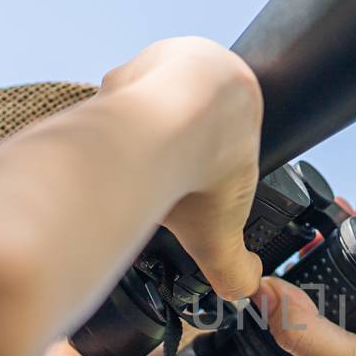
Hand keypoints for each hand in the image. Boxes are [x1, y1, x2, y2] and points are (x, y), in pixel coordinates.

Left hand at [97, 37, 263, 301]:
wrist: (179, 122)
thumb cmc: (208, 161)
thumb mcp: (226, 228)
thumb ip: (233, 265)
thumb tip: (243, 291)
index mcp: (238, 94)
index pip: (219, 128)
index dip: (203, 161)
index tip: (191, 182)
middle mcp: (200, 67)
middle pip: (177, 116)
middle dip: (168, 149)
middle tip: (163, 180)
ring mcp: (159, 64)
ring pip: (143, 106)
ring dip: (138, 137)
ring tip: (137, 171)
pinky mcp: (123, 67)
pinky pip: (112, 104)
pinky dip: (112, 130)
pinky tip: (113, 155)